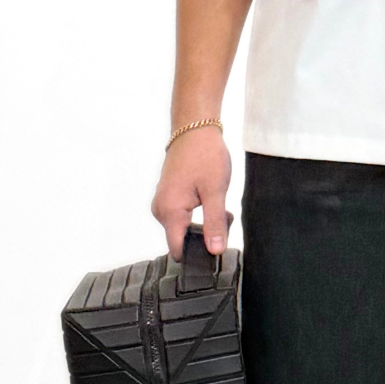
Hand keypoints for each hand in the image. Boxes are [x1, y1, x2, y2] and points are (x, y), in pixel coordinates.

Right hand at [153, 128, 232, 257]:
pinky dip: (197, 214)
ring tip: (216, 203)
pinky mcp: (167, 198)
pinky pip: (181, 217)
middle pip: (182, 240)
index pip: (178, 250)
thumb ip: (215, 223)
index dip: (197, 254)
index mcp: (170, 211)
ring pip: (183, 229)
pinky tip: (208, 198)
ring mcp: (162, 204)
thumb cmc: (205, 155)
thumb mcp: (215, 191)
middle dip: (205, 235)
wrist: (194, 129)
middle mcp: (160, 210)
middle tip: (223, 215)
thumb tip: (215, 250)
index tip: (215, 248)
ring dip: (202, 224)